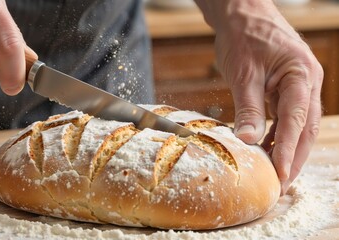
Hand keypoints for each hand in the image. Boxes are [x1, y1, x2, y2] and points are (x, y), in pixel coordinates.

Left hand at [196, 0, 322, 194]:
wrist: (242, 14)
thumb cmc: (244, 36)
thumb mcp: (244, 73)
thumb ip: (248, 107)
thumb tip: (248, 141)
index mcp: (302, 75)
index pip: (297, 120)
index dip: (288, 149)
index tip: (280, 173)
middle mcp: (306, 83)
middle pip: (305, 128)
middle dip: (294, 157)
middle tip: (280, 184)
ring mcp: (298, 86)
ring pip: (297, 125)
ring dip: (286, 149)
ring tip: (274, 174)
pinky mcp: (285, 88)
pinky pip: (285, 117)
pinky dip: (276, 135)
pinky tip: (265, 149)